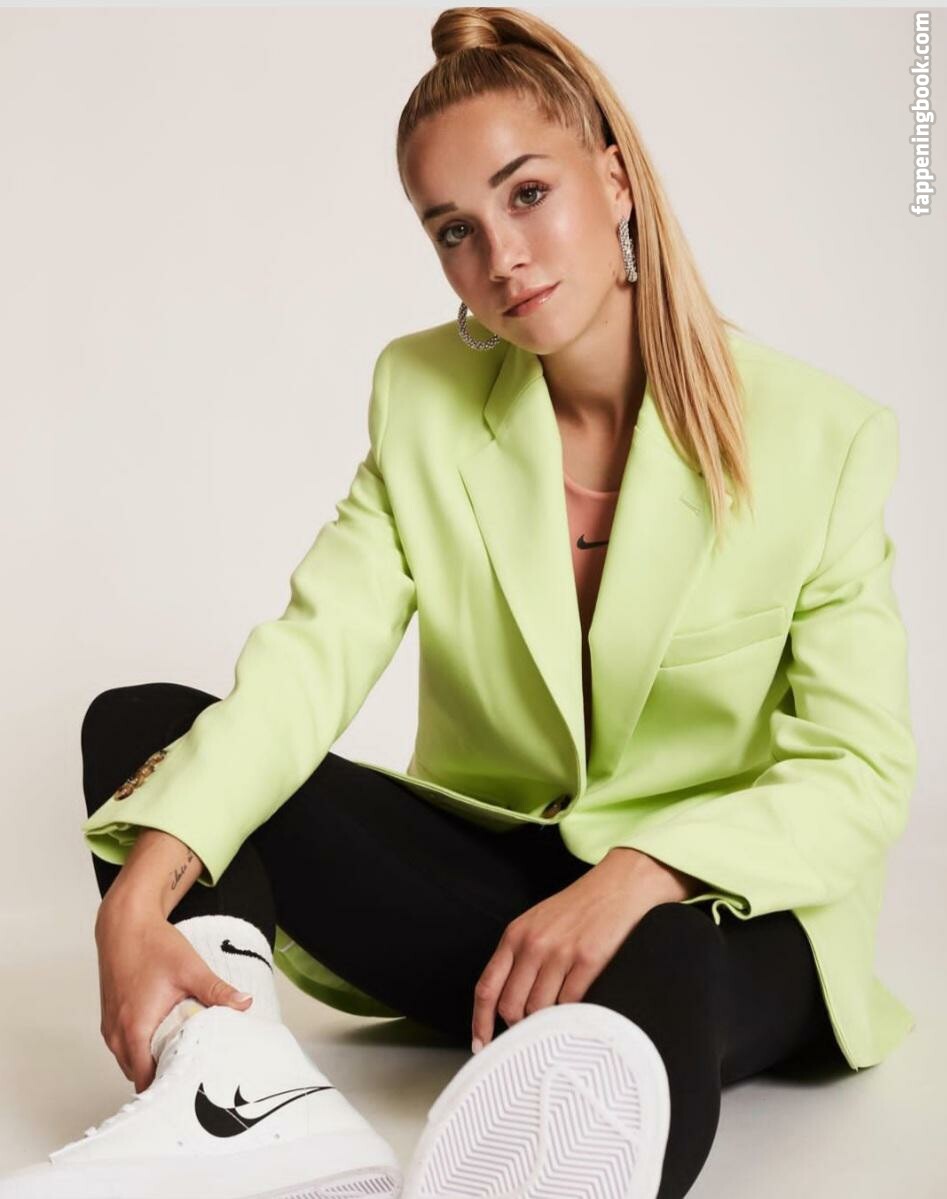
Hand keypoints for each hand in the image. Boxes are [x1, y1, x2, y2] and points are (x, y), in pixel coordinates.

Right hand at [94, 892, 253, 1092]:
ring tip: (184, 1058)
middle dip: (164, 1078)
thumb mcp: (190, 968)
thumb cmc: (151, 944)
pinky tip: (167, 1039)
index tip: (190, 1090)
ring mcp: (111, 1027)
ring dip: (153, 1063)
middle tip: (195, 1075)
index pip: (146, 1080)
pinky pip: (126, 1048)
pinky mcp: (111, 1019)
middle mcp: (117, 1033)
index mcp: (134, 1028)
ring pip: (131, 1062)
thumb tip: (244, 1003)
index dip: (168, 1088)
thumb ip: (217, 991)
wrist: (124, 924)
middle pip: (139, 1075)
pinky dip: (143, 1049)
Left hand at [470, 848, 696, 1052]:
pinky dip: (571, 1014)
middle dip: (518, 1026)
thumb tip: (507, 1003)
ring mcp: (560, 953)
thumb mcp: (536, 924)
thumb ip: (519, 957)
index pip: (487, 987)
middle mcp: (533, 944)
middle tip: (531, 1031)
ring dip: (546, 1022)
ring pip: (539, 1010)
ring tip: (557, 1017)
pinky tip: (577, 1008)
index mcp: (515, 935)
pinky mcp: (588, 960)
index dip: (480, 1021)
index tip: (480, 1044)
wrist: (616, 886)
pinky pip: (570, 1004)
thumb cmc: (577, 908)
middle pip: (511, 1006)